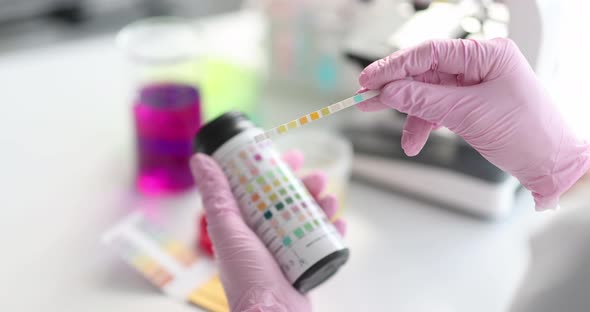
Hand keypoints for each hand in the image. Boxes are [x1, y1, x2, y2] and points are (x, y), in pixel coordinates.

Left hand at [190, 150, 344, 311]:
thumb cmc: (246, 278)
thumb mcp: (228, 230)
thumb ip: (216, 195)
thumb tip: (200, 160)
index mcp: (245, 226)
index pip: (262, 189)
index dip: (277, 169)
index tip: (291, 156)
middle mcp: (266, 236)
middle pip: (290, 200)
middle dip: (306, 185)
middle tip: (318, 177)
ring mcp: (287, 251)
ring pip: (310, 218)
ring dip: (324, 204)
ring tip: (332, 199)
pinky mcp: (305, 266)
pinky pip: (324, 243)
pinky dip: (333, 232)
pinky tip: (340, 223)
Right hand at [358, 38, 589, 209]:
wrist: (550, 164)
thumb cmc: (528, 134)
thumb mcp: (469, 114)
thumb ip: (425, 100)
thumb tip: (390, 91)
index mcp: (486, 54)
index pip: (429, 53)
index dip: (395, 66)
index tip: (370, 80)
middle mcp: (478, 65)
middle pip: (424, 73)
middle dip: (396, 89)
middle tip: (366, 99)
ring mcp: (473, 86)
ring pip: (427, 94)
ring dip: (410, 115)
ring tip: (398, 135)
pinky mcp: (470, 105)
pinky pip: (436, 110)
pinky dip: (423, 125)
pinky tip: (414, 142)